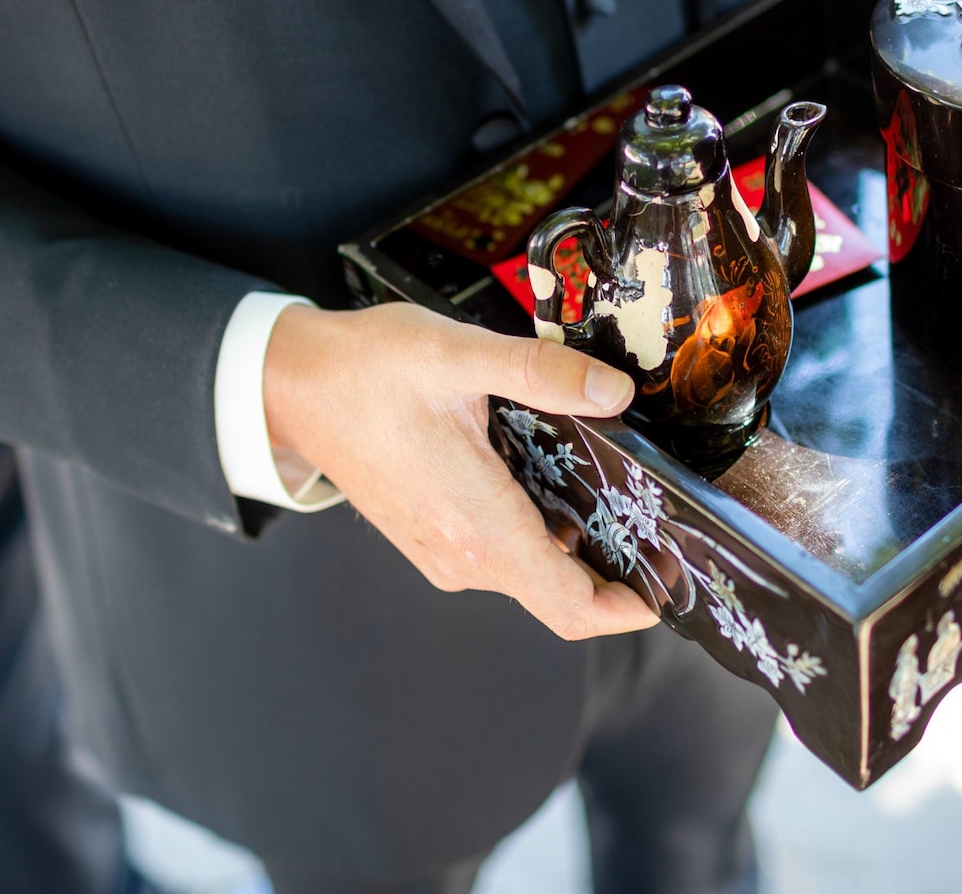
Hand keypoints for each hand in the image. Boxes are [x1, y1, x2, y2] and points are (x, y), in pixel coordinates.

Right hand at [263, 301, 658, 639]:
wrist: (289, 386)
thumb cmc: (363, 371)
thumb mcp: (458, 354)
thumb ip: (542, 373)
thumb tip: (614, 395)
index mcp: (476, 526)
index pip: (570, 607)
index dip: (630, 607)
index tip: (671, 580)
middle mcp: (461, 557)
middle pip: (559, 595)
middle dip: (615, 568)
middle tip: (660, 519)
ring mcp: (443, 553)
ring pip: (531, 572)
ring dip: (576, 545)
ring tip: (617, 490)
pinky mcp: (431, 538)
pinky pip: (501, 554)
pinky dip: (539, 531)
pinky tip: (557, 478)